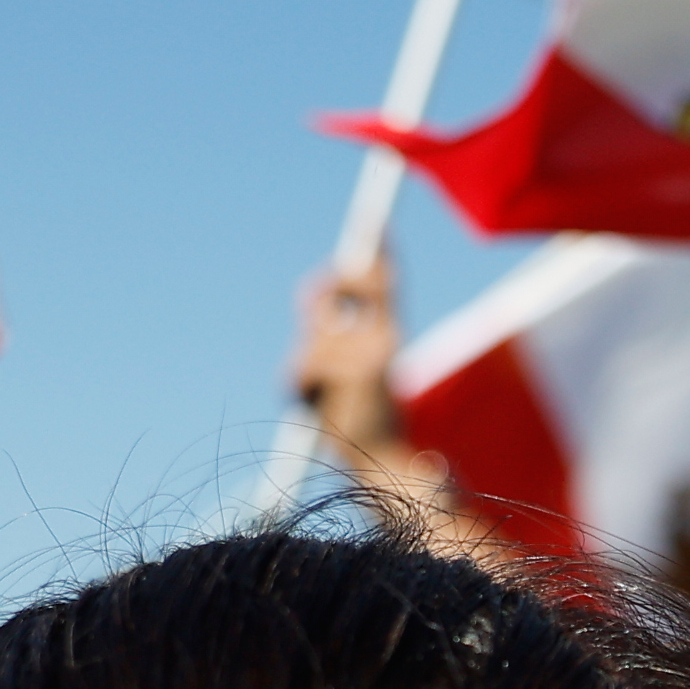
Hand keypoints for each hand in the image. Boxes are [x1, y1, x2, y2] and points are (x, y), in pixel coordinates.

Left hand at [292, 253, 409, 455]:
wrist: (380, 461)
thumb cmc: (359, 415)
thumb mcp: (344, 365)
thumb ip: (331, 333)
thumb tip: (317, 302)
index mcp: (387, 334)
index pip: (383, 282)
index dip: (378, 252)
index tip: (379, 227)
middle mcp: (386, 337)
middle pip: (346, 286)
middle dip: (325, 289)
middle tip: (315, 306)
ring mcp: (373, 354)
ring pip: (315, 335)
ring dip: (306, 363)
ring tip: (316, 391)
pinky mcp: (358, 374)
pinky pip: (307, 364)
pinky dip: (301, 384)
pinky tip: (311, 402)